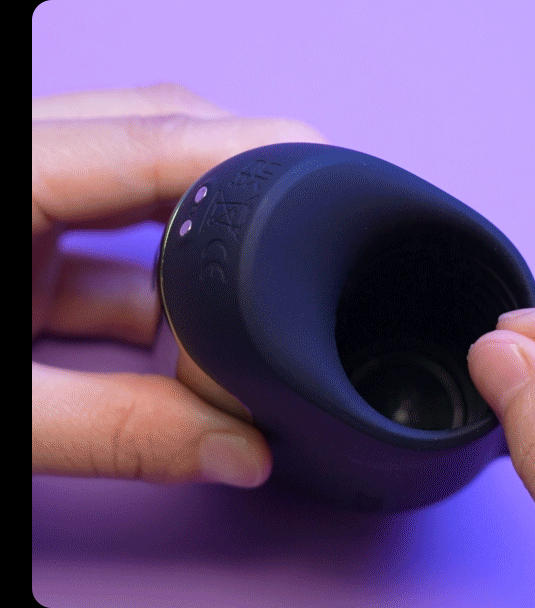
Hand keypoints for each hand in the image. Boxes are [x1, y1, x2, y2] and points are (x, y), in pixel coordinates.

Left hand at [32, 83, 325, 487]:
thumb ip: (118, 431)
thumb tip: (242, 453)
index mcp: (3, 180)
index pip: (154, 136)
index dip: (252, 145)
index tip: (328, 163)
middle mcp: (14, 163)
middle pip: (157, 132)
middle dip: (240, 175)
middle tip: (307, 216)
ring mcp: (14, 192)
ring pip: (139, 179)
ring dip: (203, 232)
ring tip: (254, 286)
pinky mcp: (14, 231)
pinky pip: (111, 231)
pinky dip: (159, 276)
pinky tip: (190, 328)